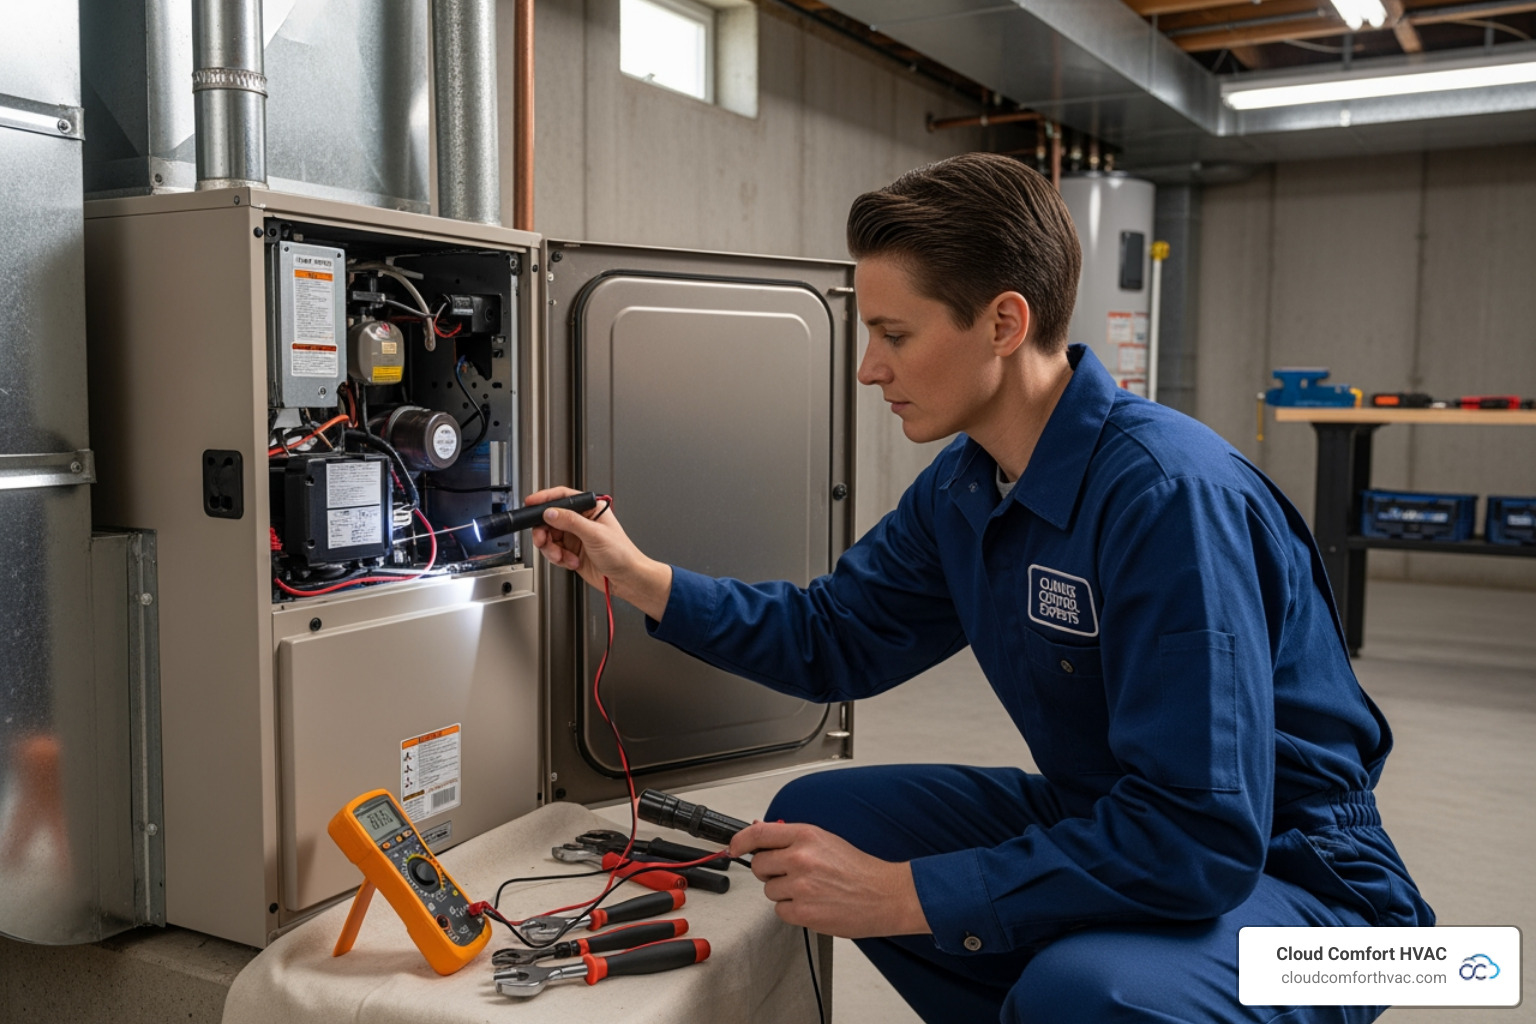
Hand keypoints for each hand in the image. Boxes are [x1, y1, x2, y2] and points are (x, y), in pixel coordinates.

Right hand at [525, 486, 671, 620]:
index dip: (545, 499)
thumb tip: (550, 512)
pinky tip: (570, 562)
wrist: (627, 579)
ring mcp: (575, 537)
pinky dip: (558, 558)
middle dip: (544, 532)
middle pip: (550, 519)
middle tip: (543, 540)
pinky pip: (554, 552)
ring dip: (552, 549)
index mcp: (590, 509)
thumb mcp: (595, 534)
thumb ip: (571, 521)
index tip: (531, 504)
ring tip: (562, 556)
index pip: (563, 497)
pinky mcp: (571, 552)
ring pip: (549, 537)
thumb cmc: (622, 554)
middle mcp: (581, 521)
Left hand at [729, 821, 930, 938]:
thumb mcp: (826, 841)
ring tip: (809, 890)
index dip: (740, 841)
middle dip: (769, 871)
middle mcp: (800, 858)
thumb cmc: (859, 869)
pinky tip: (812, 904)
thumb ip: (792, 838)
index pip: (758, 834)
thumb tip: (761, 833)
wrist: (885, 895)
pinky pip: (780, 911)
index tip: (734, 847)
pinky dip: (792, 910)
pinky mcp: (803, 912)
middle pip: (759, 865)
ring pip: (769, 890)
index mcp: (806, 836)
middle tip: (788, 874)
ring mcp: (800, 886)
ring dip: (783, 892)